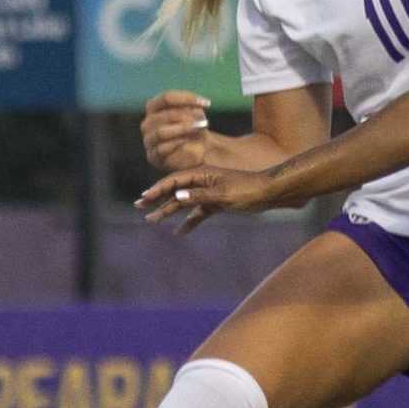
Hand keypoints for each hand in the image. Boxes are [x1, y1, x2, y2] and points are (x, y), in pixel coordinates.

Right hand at [135, 163, 282, 233]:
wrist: (269, 193)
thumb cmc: (247, 190)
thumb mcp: (223, 194)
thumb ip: (199, 196)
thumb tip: (177, 198)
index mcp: (202, 174)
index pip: (174, 181)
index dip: (157, 189)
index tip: (144, 199)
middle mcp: (203, 182)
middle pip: (175, 191)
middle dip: (157, 199)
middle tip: (139, 207)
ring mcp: (209, 193)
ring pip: (184, 203)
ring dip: (168, 211)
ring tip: (152, 220)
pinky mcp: (216, 203)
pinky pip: (198, 213)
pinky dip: (189, 222)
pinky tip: (179, 233)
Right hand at [141, 90, 213, 171]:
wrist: (193, 150)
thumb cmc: (192, 128)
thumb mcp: (193, 114)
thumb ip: (191, 109)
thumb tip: (196, 111)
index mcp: (153, 107)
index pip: (166, 98)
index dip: (187, 99)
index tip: (207, 104)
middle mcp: (147, 123)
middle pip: (165, 115)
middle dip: (187, 116)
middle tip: (204, 121)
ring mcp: (148, 140)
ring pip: (161, 132)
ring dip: (182, 130)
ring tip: (198, 129)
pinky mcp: (153, 156)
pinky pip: (162, 148)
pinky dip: (178, 143)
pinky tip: (190, 140)